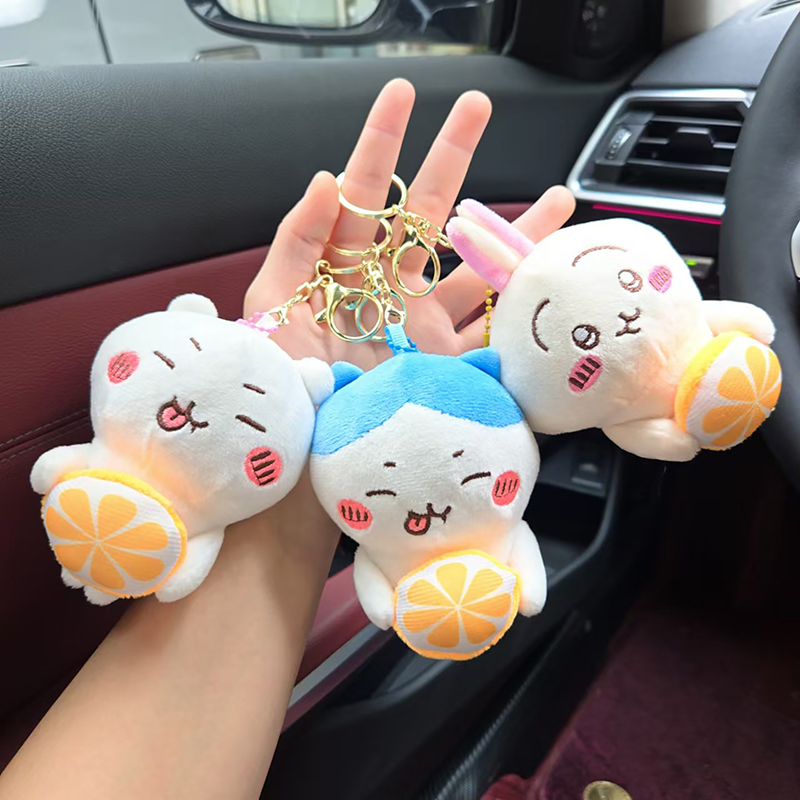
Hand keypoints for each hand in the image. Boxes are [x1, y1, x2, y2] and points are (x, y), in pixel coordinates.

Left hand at [244, 79, 574, 368]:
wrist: (306, 459)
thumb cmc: (280, 389)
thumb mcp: (272, 310)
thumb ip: (296, 244)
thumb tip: (327, 179)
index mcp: (339, 269)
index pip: (362, 194)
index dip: (380, 143)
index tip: (402, 95)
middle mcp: (383, 289)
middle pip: (424, 213)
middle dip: (451, 157)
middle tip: (478, 106)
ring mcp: (417, 324)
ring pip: (470, 265)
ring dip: (512, 232)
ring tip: (556, 199)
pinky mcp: (442, 361)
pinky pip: (485, 324)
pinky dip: (517, 302)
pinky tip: (548, 277)